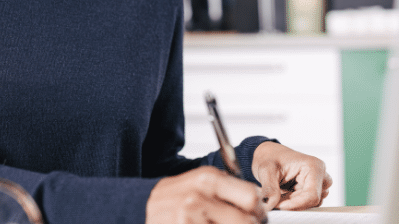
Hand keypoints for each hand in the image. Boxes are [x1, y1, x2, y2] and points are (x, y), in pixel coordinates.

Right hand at [147, 166, 266, 223]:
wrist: (139, 206)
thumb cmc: (173, 198)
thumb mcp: (199, 183)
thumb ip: (226, 189)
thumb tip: (257, 203)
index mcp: (208, 178)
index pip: (252, 197)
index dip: (259, 212)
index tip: (257, 218)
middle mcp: (200, 196)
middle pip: (246, 221)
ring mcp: (190, 216)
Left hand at [252, 142, 331, 210]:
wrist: (271, 156)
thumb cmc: (271, 158)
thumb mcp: (266, 170)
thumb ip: (269, 188)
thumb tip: (270, 206)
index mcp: (314, 167)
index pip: (311, 195)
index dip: (295, 204)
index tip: (279, 206)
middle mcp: (321, 175)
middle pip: (311, 201)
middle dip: (291, 203)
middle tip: (275, 199)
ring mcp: (319, 183)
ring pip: (309, 204)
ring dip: (292, 203)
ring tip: (279, 192)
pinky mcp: (315, 190)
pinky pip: (307, 204)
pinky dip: (293, 203)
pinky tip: (284, 193)